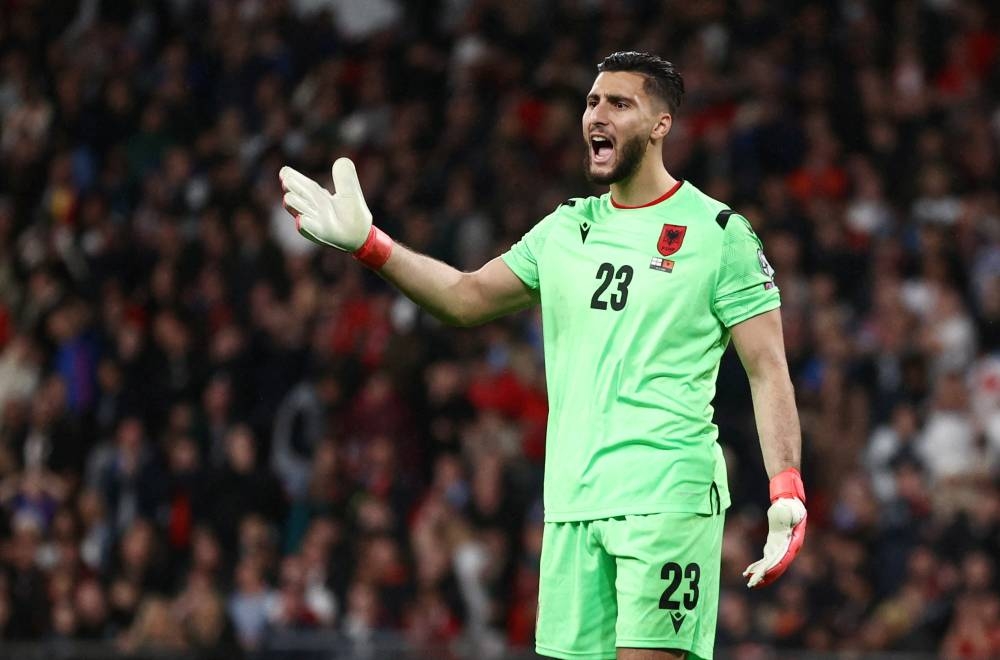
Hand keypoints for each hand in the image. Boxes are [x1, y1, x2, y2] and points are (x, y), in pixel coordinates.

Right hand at [279, 158, 371, 250]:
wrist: (360, 235)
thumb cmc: (352, 213)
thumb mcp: (350, 192)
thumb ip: (345, 177)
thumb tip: (342, 161)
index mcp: (317, 195)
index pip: (302, 184)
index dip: (293, 177)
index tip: (284, 172)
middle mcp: (311, 207)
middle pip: (297, 194)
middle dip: (292, 187)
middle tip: (286, 180)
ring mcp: (313, 220)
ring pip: (298, 210)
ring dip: (295, 204)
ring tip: (288, 198)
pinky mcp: (319, 233)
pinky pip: (308, 228)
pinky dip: (304, 224)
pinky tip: (301, 220)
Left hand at [744, 468, 806, 587]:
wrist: (791, 504)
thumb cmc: (790, 506)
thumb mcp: (788, 507)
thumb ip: (786, 511)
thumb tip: (781, 506)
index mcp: (792, 543)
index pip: (782, 558)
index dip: (774, 567)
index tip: (764, 574)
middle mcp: (788, 550)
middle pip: (775, 566)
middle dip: (764, 576)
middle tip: (752, 585)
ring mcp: (780, 550)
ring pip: (770, 566)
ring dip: (759, 575)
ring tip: (749, 583)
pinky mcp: (773, 548)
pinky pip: (765, 560)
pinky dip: (757, 567)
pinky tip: (747, 573)